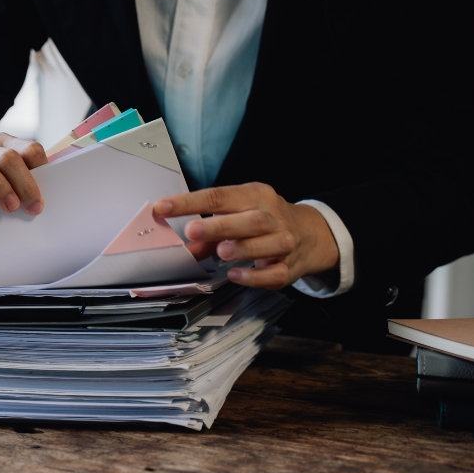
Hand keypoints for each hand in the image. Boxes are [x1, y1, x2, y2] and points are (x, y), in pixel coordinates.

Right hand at [0, 133, 47, 215]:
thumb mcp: (11, 178)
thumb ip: (28, 181)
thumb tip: (48, 199)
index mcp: (6, 146)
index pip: (30, 149)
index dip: (40, 170)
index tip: (45, 195)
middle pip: (8, 157)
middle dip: (24, 183)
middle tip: (33, 207)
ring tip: (10, 207)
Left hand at [153, 183, 338, 288]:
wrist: (311, 234)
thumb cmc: (264, 220)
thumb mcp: (238, 214)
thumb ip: (208, 233)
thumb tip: (182, 246)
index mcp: (254, 196)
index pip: (219, 196)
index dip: (189, 203)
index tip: (162, 208)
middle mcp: (272, 216)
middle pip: (249, 219)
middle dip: (220, 225)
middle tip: (192, 231)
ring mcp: (284, 242)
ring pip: (268, 243)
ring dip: (243, 248)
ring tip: (221, 252)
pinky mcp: (289, 268)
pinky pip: (275, 274)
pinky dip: (256, 276)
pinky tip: (237, 275)